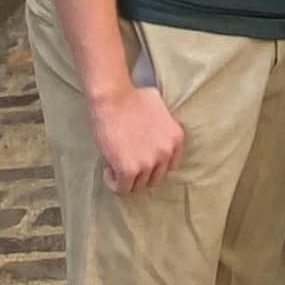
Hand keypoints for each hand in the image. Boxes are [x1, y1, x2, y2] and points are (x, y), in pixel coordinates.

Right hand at [90, 79, 185, 195]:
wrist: (112, 97)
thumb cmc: (131, 96)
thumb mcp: (159, 108)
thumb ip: (164, 124)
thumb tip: (158, 133)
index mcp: (176, 139)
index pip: (170, 166)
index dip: (154, 164)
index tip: (142, 158)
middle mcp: (166, 153)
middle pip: (155, 178)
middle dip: (141, 172)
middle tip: (127, 161)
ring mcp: (148, 163)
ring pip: (138, 185)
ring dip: (127, 177)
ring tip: (115, 163)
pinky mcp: (129, 169)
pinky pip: (123, 189)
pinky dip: (114, 182)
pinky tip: (109, 169)